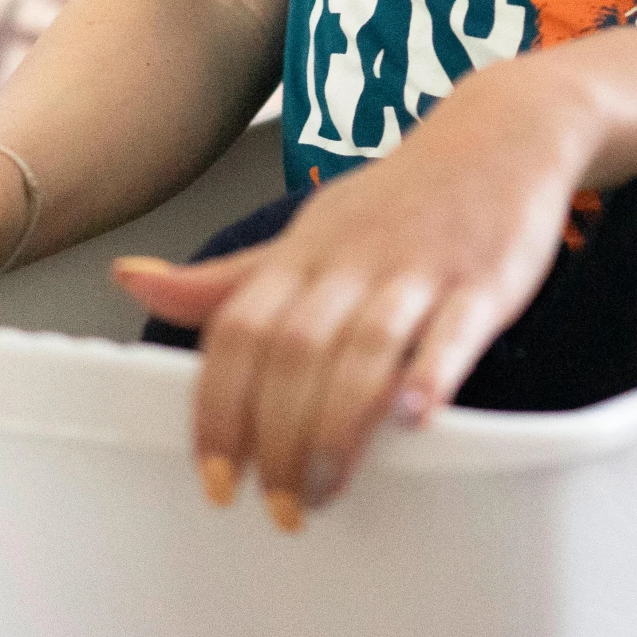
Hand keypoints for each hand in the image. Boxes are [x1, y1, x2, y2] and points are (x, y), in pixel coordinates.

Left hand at [111, 60, 590, 531]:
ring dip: (339, 425)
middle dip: (278, 436)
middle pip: (295, 350)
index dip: (220, 408)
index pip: (239, 332)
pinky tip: (415, 417)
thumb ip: (231, 279)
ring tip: (327, 490)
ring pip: (365, 347)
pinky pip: (454, 328)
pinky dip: (431, 373)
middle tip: (280, 505)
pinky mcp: (485, 280)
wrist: (505, 131)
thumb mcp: (310, 231)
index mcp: (303, 254)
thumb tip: (130, 282)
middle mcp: (353, 260)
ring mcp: (420, 269)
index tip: (217, 477)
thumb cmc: (401, 199)